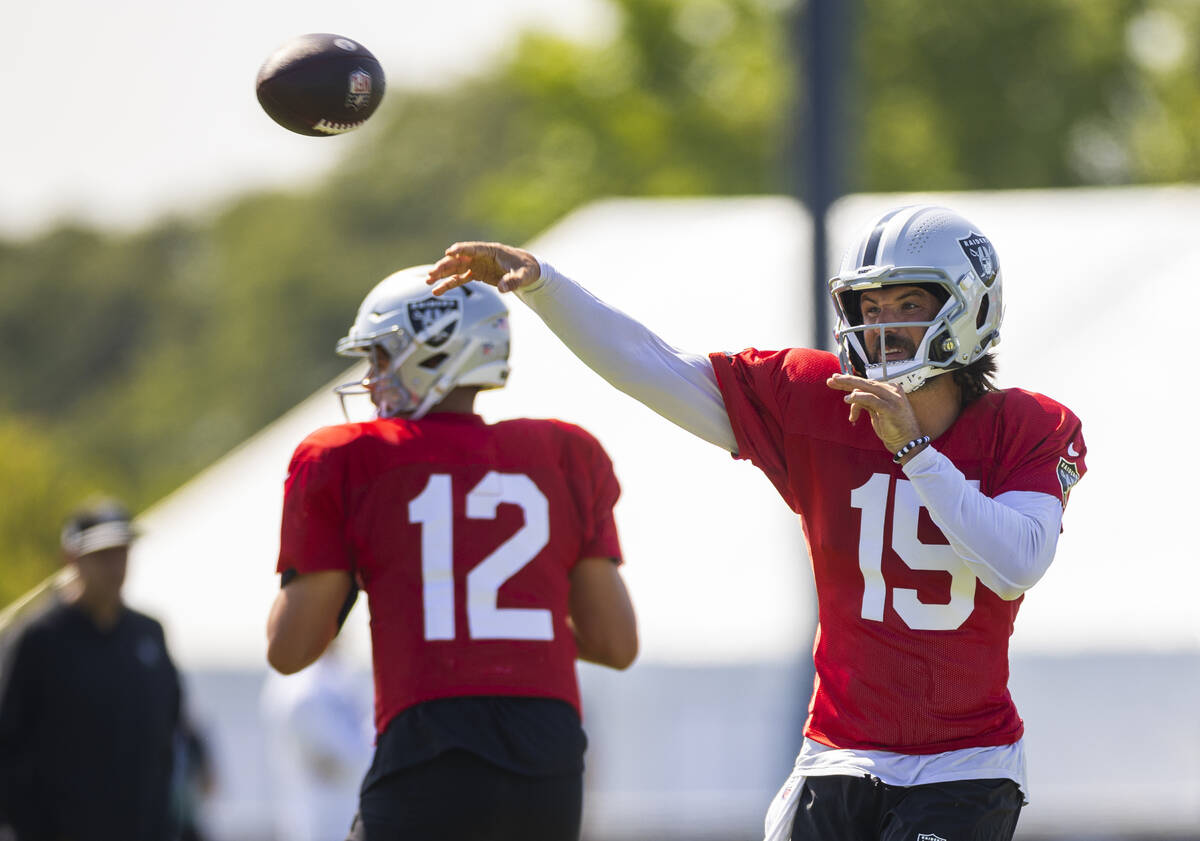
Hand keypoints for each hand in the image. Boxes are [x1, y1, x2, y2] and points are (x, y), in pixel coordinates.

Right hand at [426, 242, 540, 294]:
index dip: (461, 250)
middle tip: (431, 274)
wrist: (528, 271)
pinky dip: (449, 284)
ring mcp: (477, 265)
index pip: (473, 249)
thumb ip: (514, 282)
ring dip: (442, 274)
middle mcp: (481, 256)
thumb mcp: (524, 276)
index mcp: (491, 251)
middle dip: (445, 266)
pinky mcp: (476, 274)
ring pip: (455, 268)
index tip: (449, 252)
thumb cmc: (527, 269)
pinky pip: (459, 279)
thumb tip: (502, 289)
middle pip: (459, 259)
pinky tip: (437, 291)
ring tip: (428, 281)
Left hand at [826, 373, 922, 453]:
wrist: (906, 444)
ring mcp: (892, 398)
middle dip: (847, 380)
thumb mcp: (876, 412)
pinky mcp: (890, 408)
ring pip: (867, 387)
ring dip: (849, 387)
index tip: (835, 381)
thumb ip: (866, 402)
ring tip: (837, 390)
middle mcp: (892, 391)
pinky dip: (858, 398)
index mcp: (890, 390)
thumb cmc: (891, 429)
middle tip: (831, 379)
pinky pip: (870, 399)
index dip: (850, 381)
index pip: (867, 383)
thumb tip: (851, 395)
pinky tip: (848, 399)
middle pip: (866, 383)